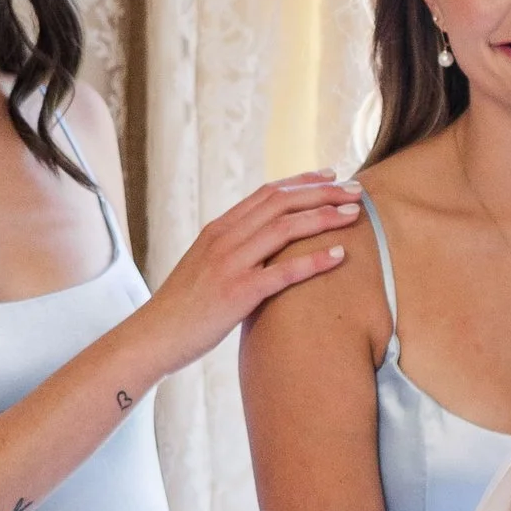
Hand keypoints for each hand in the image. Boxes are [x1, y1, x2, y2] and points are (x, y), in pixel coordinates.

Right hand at [127, 175, 363, 380]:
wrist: (154, 335)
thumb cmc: (184, 307)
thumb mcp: (207, 266)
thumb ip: (234, 250)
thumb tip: (265, 245)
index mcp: (218, 229)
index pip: (266, 193)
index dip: (302, 182)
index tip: (331, 175)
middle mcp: (224, 238)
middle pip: (281, 203)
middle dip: (323, 193)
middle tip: (356, 191)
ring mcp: (230, 264)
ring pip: (284, 229)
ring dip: (324, 218)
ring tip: (354, 215)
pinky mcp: (237, 294)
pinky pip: (283, 273)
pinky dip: (314, 261)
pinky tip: (340, 256)